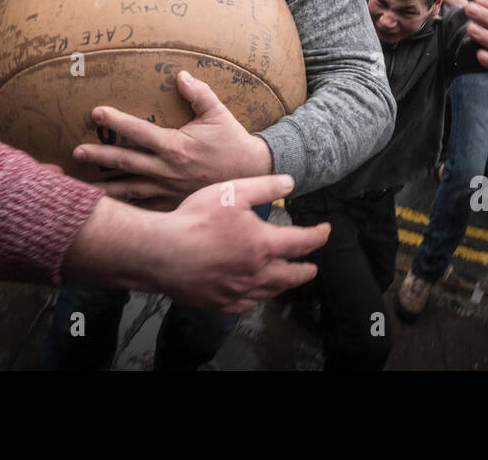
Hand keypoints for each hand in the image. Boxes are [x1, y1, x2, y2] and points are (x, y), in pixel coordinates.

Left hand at [75, 71, 274, 207]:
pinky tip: (110, 208)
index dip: (116, 121)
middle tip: (76, 152)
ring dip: (106, 186)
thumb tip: (180, 74)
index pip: (138, 131)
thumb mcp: (219, 113)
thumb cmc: (234, 141)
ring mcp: (168, 190)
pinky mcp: (173, 204)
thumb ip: (198, 93)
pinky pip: (145, 207)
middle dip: (99, 155)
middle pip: (125, 161)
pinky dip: (127, 207)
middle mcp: (167, 170)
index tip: (95, 113)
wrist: (252, 175)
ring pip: (130, 189)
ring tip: (82, 186)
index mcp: (175, 146)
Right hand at [143, 175, 329, 312]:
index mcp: (263, 244)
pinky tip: (255, 292)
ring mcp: (239, 291)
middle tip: (312, 267)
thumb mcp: (232, 192)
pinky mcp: (221, 303)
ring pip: (271, 292)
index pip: (302, 242)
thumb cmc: (195, 219)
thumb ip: (265, 186)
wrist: (160, 253)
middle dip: (306, 270)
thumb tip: (291, 183)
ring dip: (284, 284)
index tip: (326, 231)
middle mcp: (256, 272)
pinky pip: (248, 304)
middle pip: (292, 276)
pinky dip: (258, 297)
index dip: (318, 236)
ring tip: (287, 279)